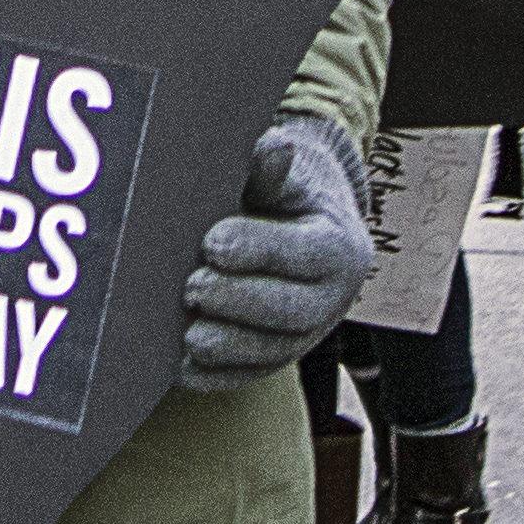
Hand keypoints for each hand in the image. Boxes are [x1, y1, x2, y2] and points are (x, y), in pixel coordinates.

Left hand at [180, 119, 374, 386]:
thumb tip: (275, 147)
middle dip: (240, 302)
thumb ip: (270, 168)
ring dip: (229, 347)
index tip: (212, 241)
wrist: (299, 229)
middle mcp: (334, 298)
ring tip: (189, 336)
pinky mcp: (279, 358)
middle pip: (294, 311)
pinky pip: (251, 375)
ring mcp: (309, 335)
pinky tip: (182, 367)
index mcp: (341, 247)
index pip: (307, 254)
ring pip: (275, 351)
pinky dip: (217, 376)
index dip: (260, 250)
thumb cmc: (283, 196)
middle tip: (192, 288)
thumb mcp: (283, 177)